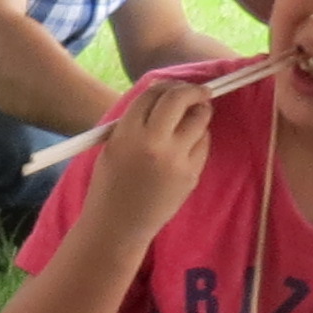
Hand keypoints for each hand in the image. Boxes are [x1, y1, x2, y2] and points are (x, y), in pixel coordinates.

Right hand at [81, 73, 217, 235]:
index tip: (171, 88)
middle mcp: (153, 143)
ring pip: (199, 119)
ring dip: (199, 112)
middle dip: (191, 90)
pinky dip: (199, 137)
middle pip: (179, 99)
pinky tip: (188, 143)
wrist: (117, 226)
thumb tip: (163, 97)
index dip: (164, 86)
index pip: (152, 95)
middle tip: (198, 91)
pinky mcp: (191, 174)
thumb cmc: (109, 186)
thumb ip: (134, 122)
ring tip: (195, 115)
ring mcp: (176, 159)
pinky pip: (203, 143)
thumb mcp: (112, 147)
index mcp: (127, 134)